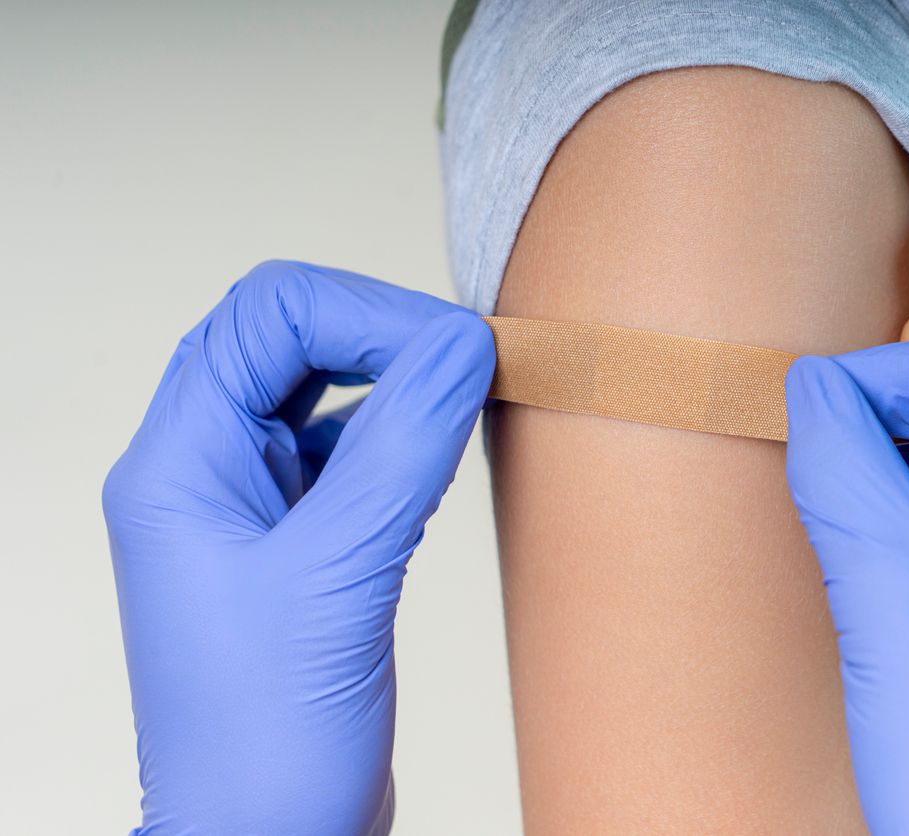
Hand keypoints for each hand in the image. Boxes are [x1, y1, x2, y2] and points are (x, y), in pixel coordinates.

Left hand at [103, 261, 494, 833]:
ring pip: (317, 389)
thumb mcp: (338, 581)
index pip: (264, 320)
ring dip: (391, 375)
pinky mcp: (296, 541)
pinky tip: (442, 444)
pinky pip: (346, 448)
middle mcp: (205, 473)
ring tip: (463, 388)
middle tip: (464, 357)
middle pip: (286, 339)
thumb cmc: (264, 744)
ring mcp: (249, 506)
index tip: (449, 347)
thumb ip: (401, 452)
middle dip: (378, 331)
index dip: (362, 313)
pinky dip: (400, 430)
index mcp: (178, 466)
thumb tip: (458, 345)